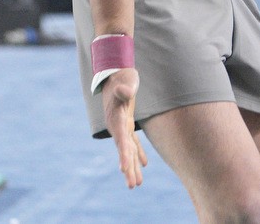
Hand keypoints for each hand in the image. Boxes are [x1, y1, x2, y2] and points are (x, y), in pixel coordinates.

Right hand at [101, 68, 148, 187]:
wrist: (116, 74)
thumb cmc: (122, 77)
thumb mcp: (125, 81)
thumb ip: (124, 88)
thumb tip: (126, 91)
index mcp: (116, 119)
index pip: (120, 139)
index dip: (123, 154)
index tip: (124, 169)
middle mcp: (117, 126)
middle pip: (123, 151)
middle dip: (128, 169)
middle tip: (133, 186)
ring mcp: (122, 126)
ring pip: (128, 150)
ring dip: (133, 166)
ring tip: (137, 184)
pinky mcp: (127, 123)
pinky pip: (133, 142)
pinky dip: (138, 154)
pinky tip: (143, 165)